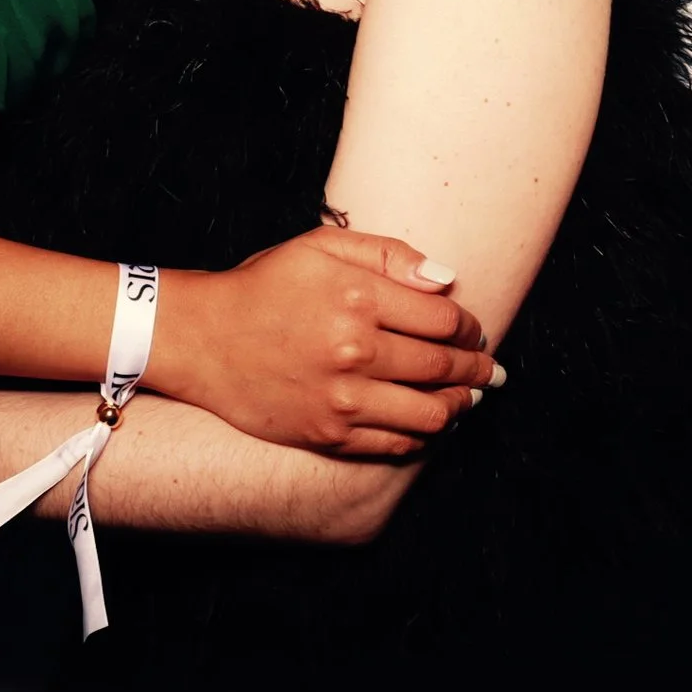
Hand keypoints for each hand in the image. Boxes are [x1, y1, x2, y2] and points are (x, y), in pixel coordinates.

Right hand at [151, 228, 501, 457]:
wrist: (202, 339)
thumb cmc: (264, 285)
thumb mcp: (320, 248)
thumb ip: (388, 254)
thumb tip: (446, 278)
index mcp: (359, 297)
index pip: (445, 319)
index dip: (470, 326)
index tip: (474, 330)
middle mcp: (355, 351)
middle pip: (444, 367)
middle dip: (477, 369)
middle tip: (489, 370)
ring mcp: (342, 399)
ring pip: (431, 413)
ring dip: (459, 405)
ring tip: (467, 398)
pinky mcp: (329, 435)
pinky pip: (397, 443)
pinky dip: (423, 434)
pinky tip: (429, 422)